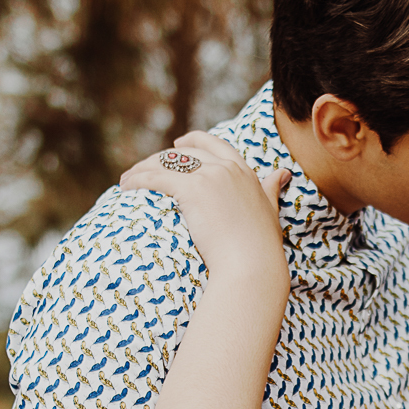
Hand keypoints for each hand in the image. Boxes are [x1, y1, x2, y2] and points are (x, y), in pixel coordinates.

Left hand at [120, 131, 290, 283]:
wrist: (252, 266)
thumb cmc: (262, 250)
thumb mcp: (270, 212)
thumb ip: (271, 190)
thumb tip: (282, 173)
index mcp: (244, 172)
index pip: (214, 144)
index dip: (193, 142)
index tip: (177, 146)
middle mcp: (226, 168)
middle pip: (186, 151)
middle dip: (161, 157)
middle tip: (144, 167)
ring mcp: (209, 176)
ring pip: (167, 161)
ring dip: (143, 168)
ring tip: (128, 181)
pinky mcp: (191, 188)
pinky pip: (156, 177)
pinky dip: (138, 179)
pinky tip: (126, 187)